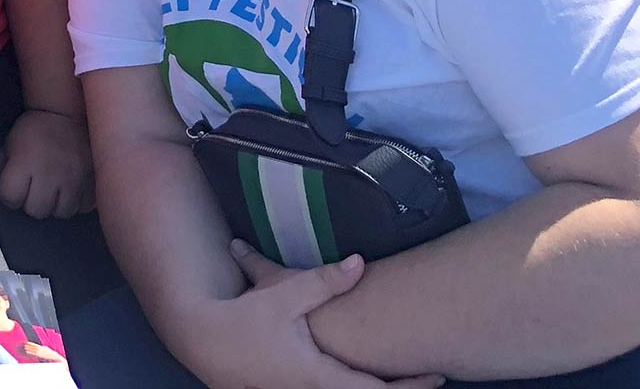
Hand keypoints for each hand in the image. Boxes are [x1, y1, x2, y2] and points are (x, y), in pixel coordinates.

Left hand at [0, 108, 93, 218]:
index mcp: (24, 161)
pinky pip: (82, 208)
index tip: (16, 185)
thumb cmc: (35, 129)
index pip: (10, 197)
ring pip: (60, 213)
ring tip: (54, 190)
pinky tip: (70, 190)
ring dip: (55, 205)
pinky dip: (76, 203)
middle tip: (36, 188)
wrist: (68, 113)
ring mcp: (73, 180)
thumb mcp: (10, 143)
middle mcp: (49, 173)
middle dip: (32, 202)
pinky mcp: (92, 182)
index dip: (10, 194)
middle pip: (36, 211)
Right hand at [181, 244, 444, 388]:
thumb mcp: (282, 297)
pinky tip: (365, 377)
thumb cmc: (241, 321)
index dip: (410, 388)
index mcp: (317, 377)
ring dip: (375, 388)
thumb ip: (323, 282)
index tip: (437, 376)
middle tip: (432, 376)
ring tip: (405, 377)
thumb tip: (361, 263)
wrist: (201, 340)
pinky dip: (353, 385)